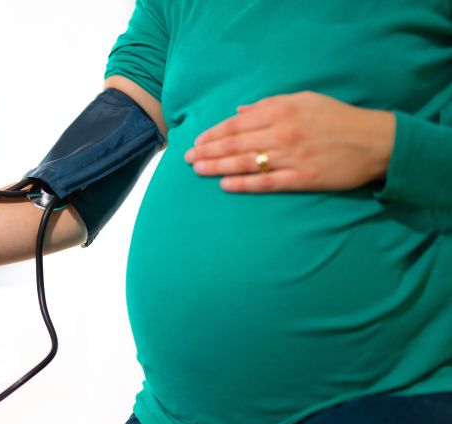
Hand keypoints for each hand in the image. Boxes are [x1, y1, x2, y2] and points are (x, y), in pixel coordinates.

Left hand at [184, 91, 395, 192]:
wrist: (375, 141)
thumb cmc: (337, 117)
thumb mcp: (304, 100)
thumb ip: (270, 104)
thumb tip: (240, 110)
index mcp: (281, 111)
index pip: (236, 123)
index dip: (213, 134)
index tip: (197, 142)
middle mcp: (282, 132)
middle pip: (235, 143)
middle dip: (208, 151)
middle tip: (188, 160)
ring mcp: (291, 157)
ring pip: (245, 162)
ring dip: (217, 166)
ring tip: (198, 170)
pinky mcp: (302, 178)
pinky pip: (266, 182)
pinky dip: (243, 184)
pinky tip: (225, 185)